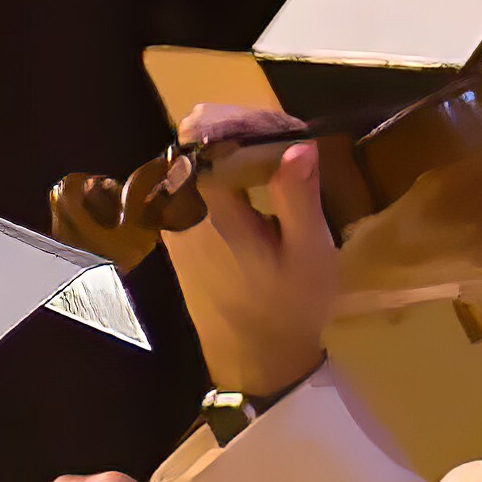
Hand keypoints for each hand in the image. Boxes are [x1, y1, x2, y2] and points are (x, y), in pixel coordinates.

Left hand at [155, 121, 346, 405]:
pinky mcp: (178, 240)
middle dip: (234, 129)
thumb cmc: (288, 308)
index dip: (238, 118)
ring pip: (188, 165)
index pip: (201, 135)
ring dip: (227, 149)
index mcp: (205, 208)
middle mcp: (177, 211)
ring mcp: (173, 226)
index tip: (283, 125)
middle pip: (190, 145)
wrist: (255, 362)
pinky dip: (218, 173)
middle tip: (283, 134)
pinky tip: (255, 180)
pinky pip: (189, 188)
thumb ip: (297, 196)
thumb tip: (298, 145)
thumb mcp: (308, 252)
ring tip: (275, 150)